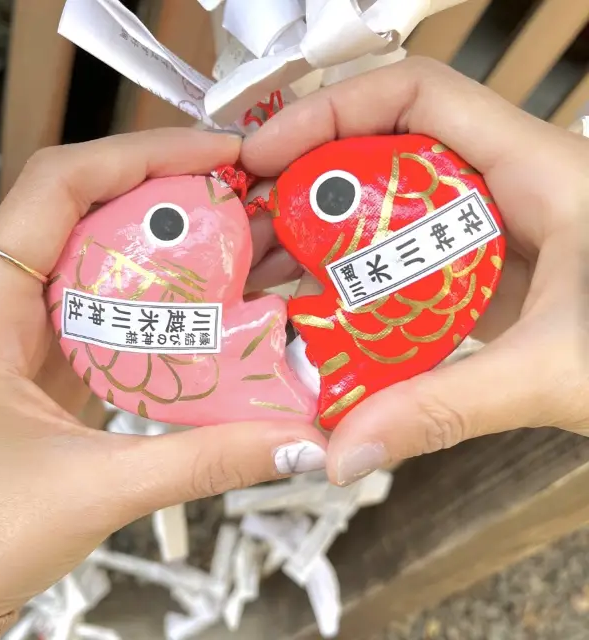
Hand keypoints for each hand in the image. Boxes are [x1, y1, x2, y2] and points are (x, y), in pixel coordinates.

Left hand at [0, 128, 325, 617]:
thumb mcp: (93, 490)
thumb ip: (202, 462)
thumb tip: (294, 442)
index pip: (59, 186)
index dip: (140, 154)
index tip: (215, 154)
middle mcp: (3, 308)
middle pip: (90, 210)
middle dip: (170, 192)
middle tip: (243, 195)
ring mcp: (28, 336)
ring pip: (102, 258)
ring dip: (169, 245)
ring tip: (238, 238)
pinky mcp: (51, 366)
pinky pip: (109, 308)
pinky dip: (161, 299)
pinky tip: (207, 308)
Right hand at [242, 57, 588, 484]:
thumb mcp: (557, 372)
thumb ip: (447, 407)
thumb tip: (345, 449)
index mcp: (539, 172)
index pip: (418, 98)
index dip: (332, 112)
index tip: (267, 153)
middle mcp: (510, 191)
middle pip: (389, 153)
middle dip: (312, 183)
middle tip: (252, 226)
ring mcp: (496, 236)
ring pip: (394, 212)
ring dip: (330, 238)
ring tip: (271, 270)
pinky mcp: (490, 278)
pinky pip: (413, 263)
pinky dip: (364, 281)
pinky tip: (327, 311)